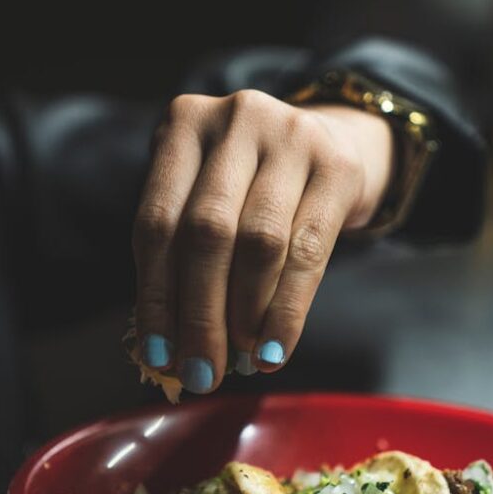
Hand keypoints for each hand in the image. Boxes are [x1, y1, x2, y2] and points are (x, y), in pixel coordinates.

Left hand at [133, 91, 392, 391]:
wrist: (333, 143)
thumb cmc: (252, 187)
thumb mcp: (207, 199)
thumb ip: (182, 257)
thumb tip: (167, 351)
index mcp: (184, 125)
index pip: (157, 222)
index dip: (156, 297)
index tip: (158, 355)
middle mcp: (236, 119)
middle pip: (207, 234)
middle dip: (200, 316)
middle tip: (200, 374)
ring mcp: (291, 135)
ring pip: (259, 244)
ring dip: (244, 316)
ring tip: (239, 362)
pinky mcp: (337, 166)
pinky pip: (308, 253)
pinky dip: (287, 311)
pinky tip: (274, 350)